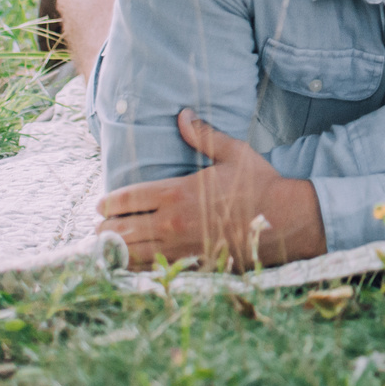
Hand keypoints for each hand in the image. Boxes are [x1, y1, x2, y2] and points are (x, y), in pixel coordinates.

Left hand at [96, 109, 323, 270]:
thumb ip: (203, 135)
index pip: (125, 200)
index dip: (106, 203)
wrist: (284, 221)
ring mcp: (178, 248)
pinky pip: (148, 272)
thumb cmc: (259, 184)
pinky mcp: (188, 266)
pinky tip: (128, 263)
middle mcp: (171, 223)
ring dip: (113, 249)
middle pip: (118, 229)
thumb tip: (183, 113)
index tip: (102, 204)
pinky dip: (132, 268)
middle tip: (101, 224)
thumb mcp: (234, 153)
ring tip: (107, 244)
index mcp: (177, 193)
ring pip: (129, 254)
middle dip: (104, 227)